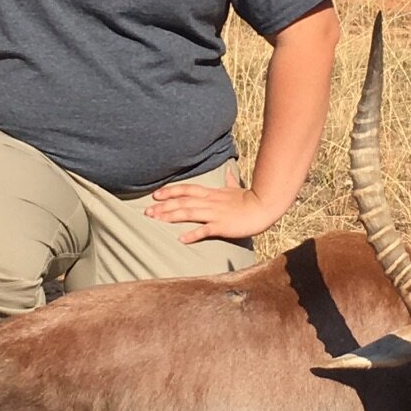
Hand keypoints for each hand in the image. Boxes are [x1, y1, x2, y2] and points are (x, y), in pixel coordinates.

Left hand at [145, 177, 281, 242]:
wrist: (264, 207)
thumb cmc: (250, 199)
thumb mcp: (237, 188)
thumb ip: (229, 181)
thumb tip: (228, 172)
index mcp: (212, 194)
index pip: (187, 189)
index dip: (170, 191)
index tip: (156, 195)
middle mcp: (210, 202)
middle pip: (182, 202)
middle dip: (163, 206)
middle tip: (146, 212)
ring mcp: (215, 213)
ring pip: (189, 213)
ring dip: (171, 216)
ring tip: (156, 221)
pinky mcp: (222, 226)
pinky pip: (205, 230)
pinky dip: (193, 234)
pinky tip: (181, 239)